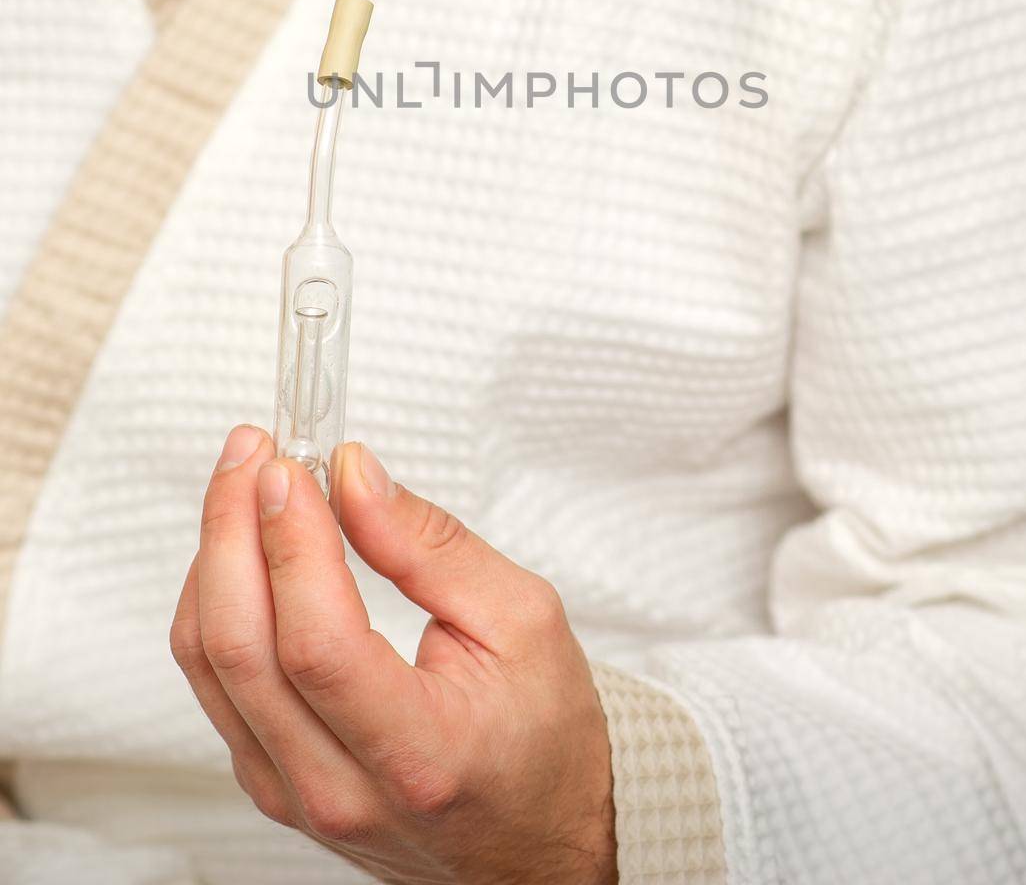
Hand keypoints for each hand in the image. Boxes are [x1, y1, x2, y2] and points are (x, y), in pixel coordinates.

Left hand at [171, 426, 617, 884]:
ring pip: (209, 666)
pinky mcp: (271, 786)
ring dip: (214, 558)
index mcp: (418, 753)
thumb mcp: (521, 619)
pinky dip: (217, 603)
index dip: (290, 542)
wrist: (536, 847)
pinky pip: (214, 686)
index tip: (288, 465)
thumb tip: (351, 475)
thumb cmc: (543, 741)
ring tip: (244, 484)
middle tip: (251, 452)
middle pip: (240, 650)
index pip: (317, 644)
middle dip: (231, 529)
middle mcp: (341, 789)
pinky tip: (246, 550)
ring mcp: (294, 797)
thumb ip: (428, 544)